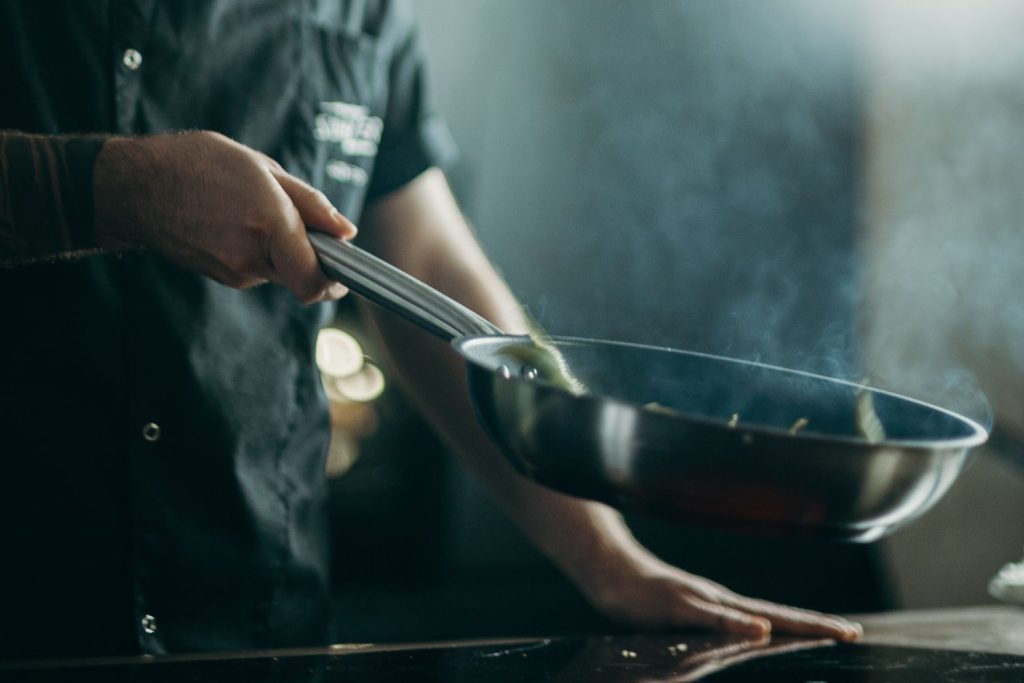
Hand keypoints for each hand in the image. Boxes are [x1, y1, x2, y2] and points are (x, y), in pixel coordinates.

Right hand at [94, 130, 355, 302]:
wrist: (134, 187)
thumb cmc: (199, 165)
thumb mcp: (263, 168)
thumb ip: (310, 204)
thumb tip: (346, 232)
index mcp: (269, 224)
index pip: (315, 280)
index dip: (336, 281)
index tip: (344, 268)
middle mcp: (252, 256)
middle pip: (302, 277)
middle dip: (311, 258)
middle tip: (302, 226)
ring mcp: (233, 272)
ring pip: (279, 271)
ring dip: (281, 250)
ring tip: (254, 211)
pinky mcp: (220, 276)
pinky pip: (256, 268)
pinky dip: (259, 250)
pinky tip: (236, 222)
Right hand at [580, 551, 862, 641]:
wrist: (608, 571)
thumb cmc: (644, 598)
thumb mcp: (683, 620)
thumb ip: (709, 630)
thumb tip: (738, 643)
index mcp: (725, 607)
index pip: (776, 617)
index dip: (811, 625)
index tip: (847, 632)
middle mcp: (720, 600)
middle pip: (776, 614)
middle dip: (815, 624)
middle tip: (853, 633)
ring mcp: (700, 599)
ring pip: (752, 614)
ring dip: (790, 623)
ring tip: (824, 631)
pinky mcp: (677, 604)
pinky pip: (711, 617)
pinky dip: (737, 624)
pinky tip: (758, 630)